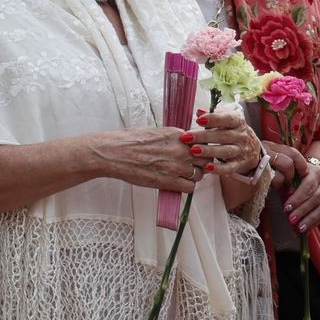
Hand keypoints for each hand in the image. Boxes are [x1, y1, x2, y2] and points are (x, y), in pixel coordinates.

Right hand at [86, 127, 203, 193]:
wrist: (113, 153)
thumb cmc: (129, 141)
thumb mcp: (155, 132)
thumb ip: (173, 138)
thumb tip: (184, 143)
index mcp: (177, 134)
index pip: (203, 143)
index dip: (202, 150)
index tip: (197, 154)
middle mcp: (180, 149)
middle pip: (206, 159)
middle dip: (201, 163)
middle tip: (192, 166)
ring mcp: (176, 166)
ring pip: (199, 174)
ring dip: (193, 176)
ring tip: (181, 175)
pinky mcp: (169, 181)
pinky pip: (190, 187)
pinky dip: (186, 187)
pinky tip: (176, 183)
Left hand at [185, 108, 262, 178]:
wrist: (252, 148)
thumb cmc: (232, 130)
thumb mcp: (226, 120)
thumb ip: (213, 115)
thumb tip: (199, 112)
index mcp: (238, 122)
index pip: (228, 119)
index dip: (214, 119)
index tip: (198, 120)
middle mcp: (241, 136)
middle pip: (223, 136)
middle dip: (204, 136)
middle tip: (186, 137)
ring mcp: (241, 151)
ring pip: (226, 151)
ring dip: (209, 151)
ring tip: (193, 150)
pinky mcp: (239, 164)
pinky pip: (229, 167)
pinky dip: (219, 168)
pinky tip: (206, 167)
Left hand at [267, 143, 319, 232]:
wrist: (318, 174)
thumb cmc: (299, 175)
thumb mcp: (294, 174)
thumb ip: (287, 182)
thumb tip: (276, 191)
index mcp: (315, 172)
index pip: (307, 186)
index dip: (297, 198)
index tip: (286, 208)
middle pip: (315, 198)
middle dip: (302, 210)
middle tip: (291, 220)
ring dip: (310, 219)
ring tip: (299, 228)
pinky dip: (315, 222)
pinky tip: (307, 229)